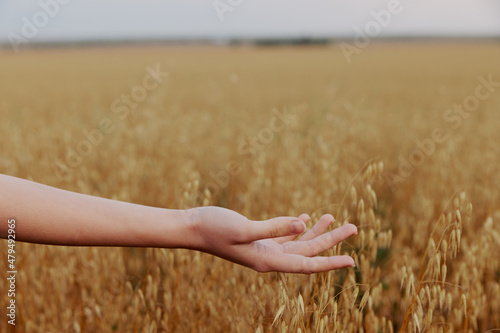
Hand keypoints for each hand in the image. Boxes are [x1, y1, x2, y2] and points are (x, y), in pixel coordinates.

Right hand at [187, 206, 356, 272]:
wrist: (192, 228)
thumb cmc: (214, 228)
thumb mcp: (244, 228)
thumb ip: (274, 227)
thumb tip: (303, 224)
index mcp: (268, 260)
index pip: (307, 265)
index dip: (330, 262)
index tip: (352, 260)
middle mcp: (269, 258)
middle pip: (308, 252)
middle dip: (331, 240)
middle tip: (354, 227)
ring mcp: (264, 249)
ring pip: (298, 243)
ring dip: (316, 231)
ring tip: (333, 217)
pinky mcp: (258, 240)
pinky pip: (284, 236)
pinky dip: (296, 228)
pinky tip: (306, 219)